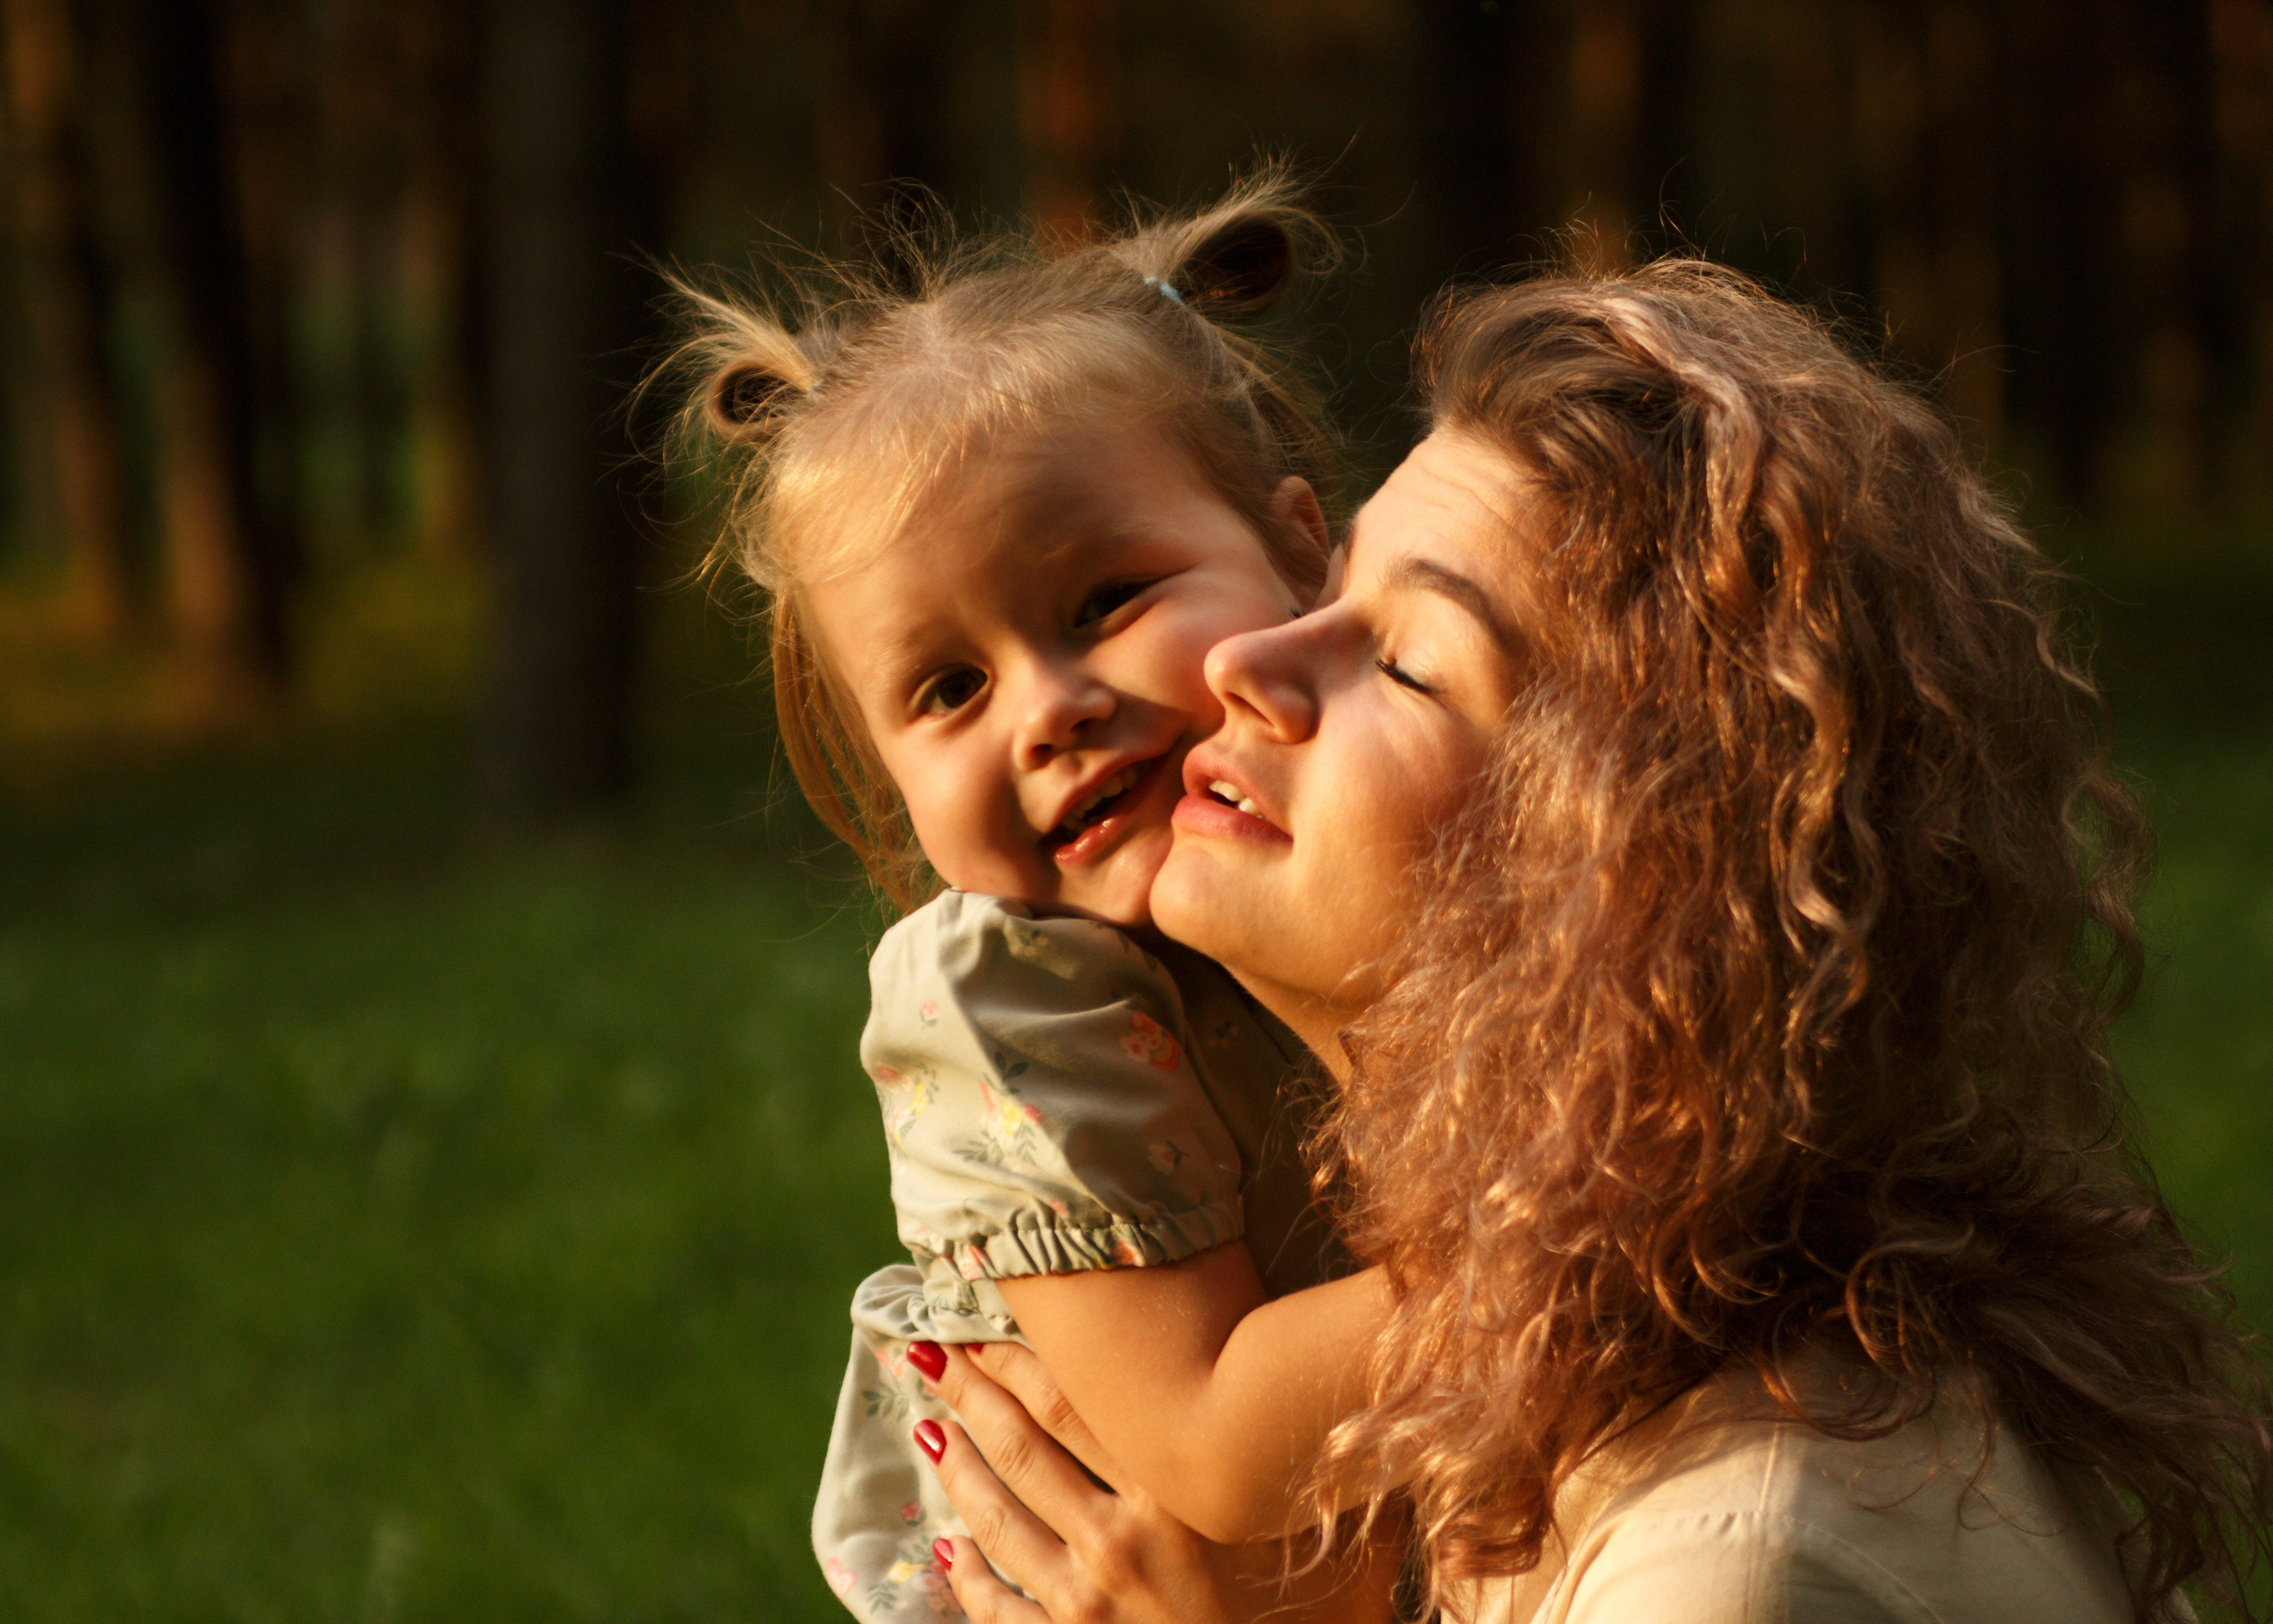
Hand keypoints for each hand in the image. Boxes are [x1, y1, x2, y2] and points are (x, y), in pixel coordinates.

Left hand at [916, 1341, 1400, 1623]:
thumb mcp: (1349, 1528)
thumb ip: (1346, 1450)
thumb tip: (1367, 1366)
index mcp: (1177, 1490)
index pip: (1075, 1401)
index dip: (1020, 1353)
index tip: (980, 1313)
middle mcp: (1121, 1538)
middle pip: (1023, 1444)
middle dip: (969, 1392)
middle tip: (926, 1345)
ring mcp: (1089, 1603)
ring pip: (998, 1517)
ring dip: (955, 1467)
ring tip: (923, 1424)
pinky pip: (1001, 1611)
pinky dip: (967, 1580)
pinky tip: (946, 1553)